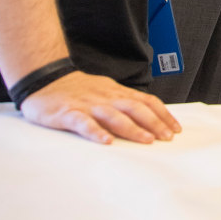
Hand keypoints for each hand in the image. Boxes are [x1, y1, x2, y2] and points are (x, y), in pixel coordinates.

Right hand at [19, 71, 180, 144]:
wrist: (45, 78)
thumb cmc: (77, 89)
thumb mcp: (105, 90)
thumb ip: (122, 102)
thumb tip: (147, 116)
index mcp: (116, 92)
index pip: (145, 101)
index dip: (162, 114)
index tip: (175, 128)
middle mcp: (105, 97)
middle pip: (134, 108)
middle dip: (154, 123)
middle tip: (167, 137)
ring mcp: (87, 105)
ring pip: (113, 116)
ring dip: (132, 128)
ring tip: (146, 140)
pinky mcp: (67, 113)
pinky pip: (83, 123)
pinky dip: (96, 132)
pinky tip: (106, 141)